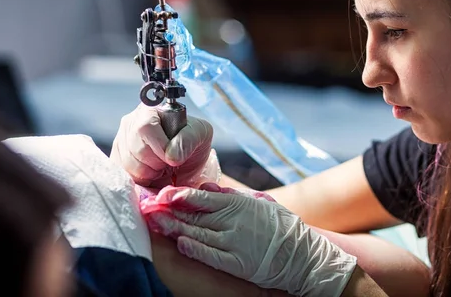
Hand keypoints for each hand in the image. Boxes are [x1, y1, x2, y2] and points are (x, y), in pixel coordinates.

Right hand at [110, 103, 215, 187]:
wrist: (186, 161)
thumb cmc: (193, 143)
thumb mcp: (201, 134)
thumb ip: (189, 139)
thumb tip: (171, 155)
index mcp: (151, 110)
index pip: (145, 127)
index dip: (159, 147)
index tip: (173, 158)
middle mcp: (130, 123)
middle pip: (135, 149)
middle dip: (155, 163)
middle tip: (168, 164)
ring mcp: (120, 141)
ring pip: (127, 164)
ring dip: (148, 173)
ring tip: (159, 168)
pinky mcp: (116, 160)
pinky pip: (122, 175)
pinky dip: (139, 180)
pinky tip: (150, 174)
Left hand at [145, 184, 356, 296]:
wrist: (301, 253)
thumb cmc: (280, 226)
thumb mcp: (260, 203)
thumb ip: (233, 195)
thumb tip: (208, 188)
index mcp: (239, 204)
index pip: (202, 198)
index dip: (180, 196)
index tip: (163, 194)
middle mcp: (233, 221)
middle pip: (194, 215)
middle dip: (170, 211)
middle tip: (149, 207)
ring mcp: (234, 242)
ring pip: (198, 233)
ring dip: (175, 228)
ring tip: (157, 223)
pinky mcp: (237, 262)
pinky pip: (211, 255)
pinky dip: (195, 249)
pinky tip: (180, 244)